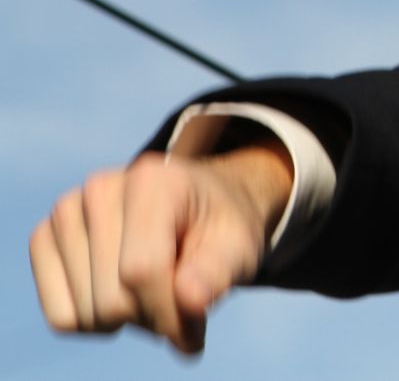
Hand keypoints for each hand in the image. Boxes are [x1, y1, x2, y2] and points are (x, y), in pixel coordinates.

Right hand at [28, 142, 292, 354]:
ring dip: (126, 321)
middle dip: (152, 318)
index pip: (142, 270)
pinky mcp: (44, 238)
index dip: (169, 314)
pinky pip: (61, 316)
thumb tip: (189, 301)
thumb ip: (218, 274)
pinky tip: (121, 294)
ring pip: (85, 313)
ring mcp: (67, 211)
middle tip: (178, 301)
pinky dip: (93, 322)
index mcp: (153, 180)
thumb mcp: (239, 247)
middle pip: (112, 298)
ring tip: (154, 291)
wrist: (196, 205)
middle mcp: (100, 188)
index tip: (194, 333)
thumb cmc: (219, 228)